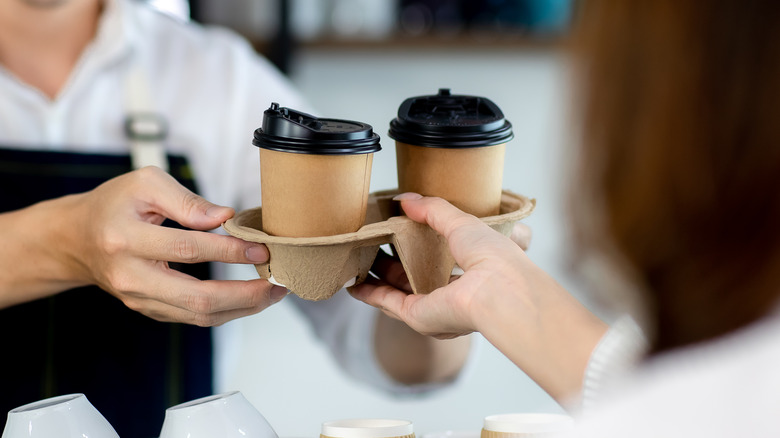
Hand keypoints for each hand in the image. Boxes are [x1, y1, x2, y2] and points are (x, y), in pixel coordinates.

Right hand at [57, 167, 284, 325]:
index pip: (187, 249)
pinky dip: (226, 311)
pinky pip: (193, 318)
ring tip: (273, 292)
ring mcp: (139, 299)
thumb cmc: (115, 204)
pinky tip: (250, 298)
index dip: (228, 250)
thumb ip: (187, 200)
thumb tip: (225, 218)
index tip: (261, 248)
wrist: (77, 238)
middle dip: (245, 294)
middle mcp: (130, 277)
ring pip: (198, 316)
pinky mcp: (149, 310)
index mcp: (125, 239)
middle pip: (196, 298)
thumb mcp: (145, 183)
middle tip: (277, 283)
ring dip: (242, 308)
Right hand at [351, 193, 532, 337]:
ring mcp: (433, 308)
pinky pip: (388, 303)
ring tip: (358, 261)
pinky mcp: (417, 316)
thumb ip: (433, 210)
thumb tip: (407, 199)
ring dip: (377, 278)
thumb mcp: (461, 222)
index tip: (398, 231)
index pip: (438, 261)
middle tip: (372, 244)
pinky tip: (354, 285)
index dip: (417, 247)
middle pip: (413, 279)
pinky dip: (370, 294)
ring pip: (397, 292)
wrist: (499, 290)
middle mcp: (450, 296)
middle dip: (392, 264)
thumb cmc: (494, 257)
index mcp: (469, 274)